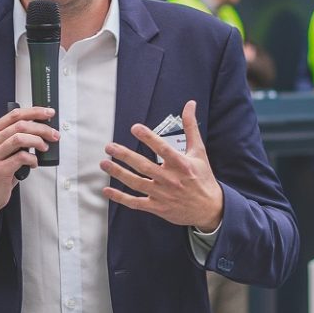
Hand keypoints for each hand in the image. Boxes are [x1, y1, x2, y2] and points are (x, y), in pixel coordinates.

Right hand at [0, 106, 58, 224]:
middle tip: (53, 134)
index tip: (48, 113)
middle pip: (20, 125)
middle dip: (42, 128)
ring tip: (44, 148)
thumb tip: (40, 129)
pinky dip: (33, 159)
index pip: (15, 114)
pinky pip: (21, 157)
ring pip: (20, 138)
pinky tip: (34, 162)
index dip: (34, 111)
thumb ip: (14, 138)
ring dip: (38, 141)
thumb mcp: (1, 150)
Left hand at [101, 99, 223, 232]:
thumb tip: (190, 104)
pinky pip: (136, 202)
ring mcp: (162, 194)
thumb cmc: (203, 177)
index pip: (163, 149)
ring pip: (136, 183)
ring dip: (118, 173)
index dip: (149, 138)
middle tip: (109, 147)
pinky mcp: (157, 207)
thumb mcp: (199, 151)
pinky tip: (107, 190)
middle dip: (125, 156)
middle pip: (144, 166)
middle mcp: (170, 179)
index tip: (135, 128)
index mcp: (181, 165)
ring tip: (104, 163)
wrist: (210, 209)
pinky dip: (121, 198)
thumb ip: (191, 127)